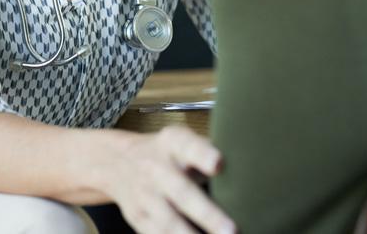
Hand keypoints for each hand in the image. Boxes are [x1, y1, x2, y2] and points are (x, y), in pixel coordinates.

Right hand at [102, 126, 235, 233]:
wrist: (118, 163)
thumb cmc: (166, 153)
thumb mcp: (182, 141)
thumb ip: (208, 151)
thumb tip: (249, 160)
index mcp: (172, 143)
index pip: (188, 146)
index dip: (203, 155)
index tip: (219, 164)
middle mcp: (156, 168)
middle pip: (181, 192)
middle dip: (206, 214)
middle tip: (231, 230)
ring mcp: (145, 196)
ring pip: (168, 221)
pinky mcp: (139, 219)